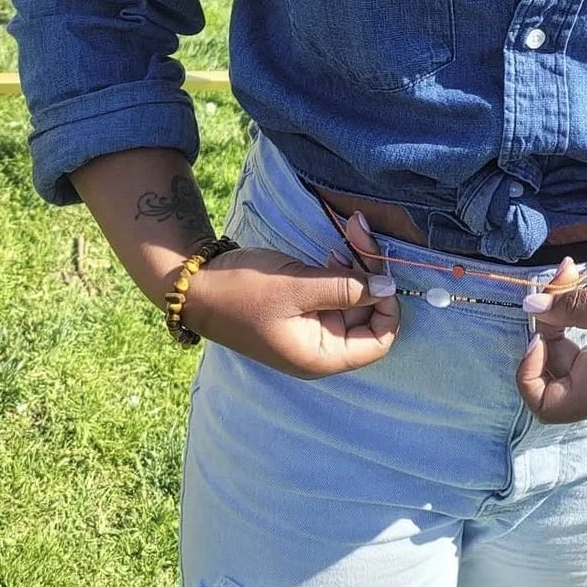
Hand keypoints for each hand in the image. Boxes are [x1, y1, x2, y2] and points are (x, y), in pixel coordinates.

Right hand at [178, 212, 398, 378]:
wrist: (196, 286)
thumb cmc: (243, 292)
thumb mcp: (296, 287)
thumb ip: (345, 288)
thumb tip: (389, 288)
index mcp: (320, 356)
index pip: (378, 342)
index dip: (388, 308)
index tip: (381, 271)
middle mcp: (321, 346)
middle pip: (367, 314)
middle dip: (370, 272)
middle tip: (361, 231)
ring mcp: (312, 326)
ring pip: (353, 297)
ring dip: (356, 264)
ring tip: (351, 230)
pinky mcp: (303, 306)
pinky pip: (334, 290)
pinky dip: (339, 268)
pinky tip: (334, 248)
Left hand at [516, 263, 586, 423]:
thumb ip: (574, 307)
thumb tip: (530, 306)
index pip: (542, 403)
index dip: (527, 369)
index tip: (539, 328)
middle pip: (553, 373)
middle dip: (546, 326)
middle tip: (558, 281)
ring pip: (570, 354)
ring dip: (563, 314)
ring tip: (570, 272)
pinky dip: (583, 317)